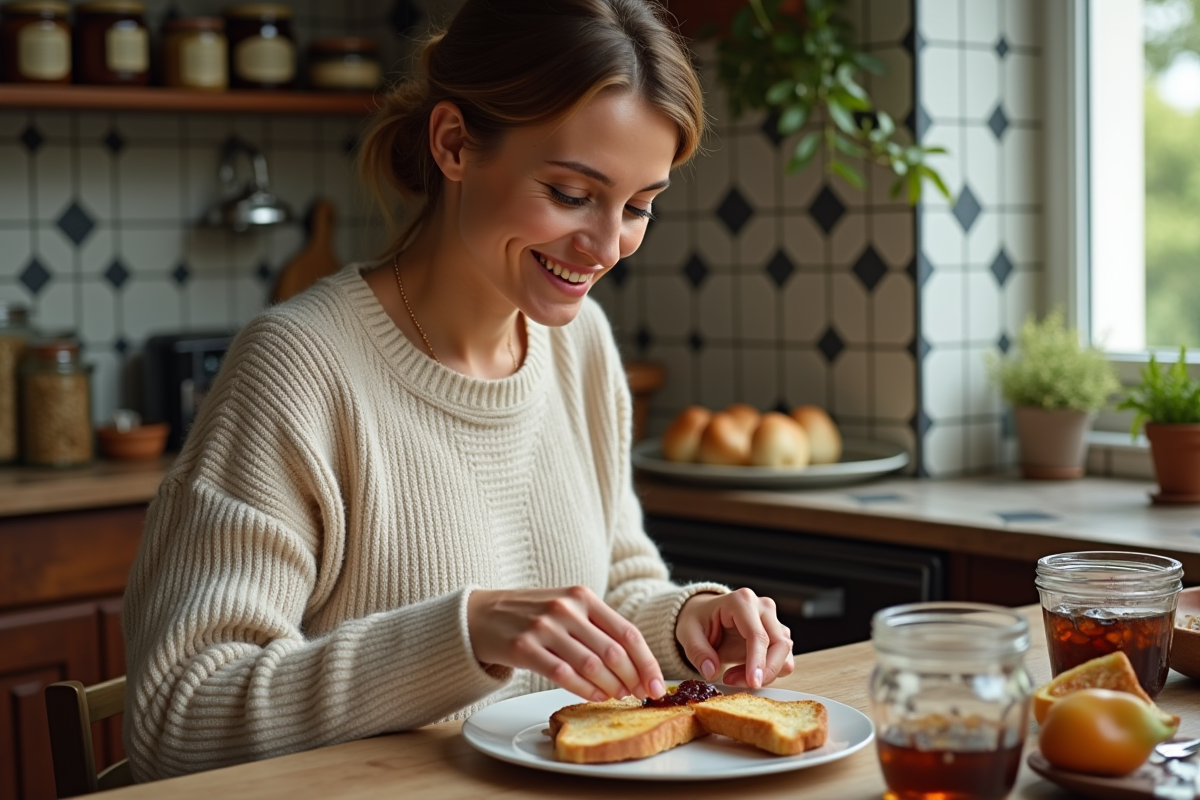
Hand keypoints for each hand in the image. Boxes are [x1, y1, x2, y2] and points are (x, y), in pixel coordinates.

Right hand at [467, 586, 665, 701]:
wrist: (480, 614)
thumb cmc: (531, 615)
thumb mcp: (566, 608)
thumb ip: (597, 629)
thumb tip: (635, 666)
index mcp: (583, 597)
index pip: (628, 633)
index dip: (647, 662)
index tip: (658, 685)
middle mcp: (566, 609)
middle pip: (613, 652)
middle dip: (633, 680)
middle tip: (641, 697)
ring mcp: (544, 627)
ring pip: (592, 665)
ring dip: (612, 687)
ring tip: (620, 698)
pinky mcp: (524, 647)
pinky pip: (563, 674)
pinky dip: (585, 690)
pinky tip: (596, 697)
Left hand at [676, 589, 793, 688]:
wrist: (706, 613)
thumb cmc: (699, 619)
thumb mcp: (688, 632)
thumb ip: (698, 652)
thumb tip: (711, 672)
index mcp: (741, 601)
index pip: (757, 635)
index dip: (758, 662)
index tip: (753, 683)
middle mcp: (763, 607)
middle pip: (779, 644)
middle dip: (764, 671)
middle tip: (735, 683)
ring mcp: (773, 620)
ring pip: (784, 654)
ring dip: (764, 673)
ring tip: (732, 676)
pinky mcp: (778, 634)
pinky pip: (783, 659)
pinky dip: (767, 672)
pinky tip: (742, 673)